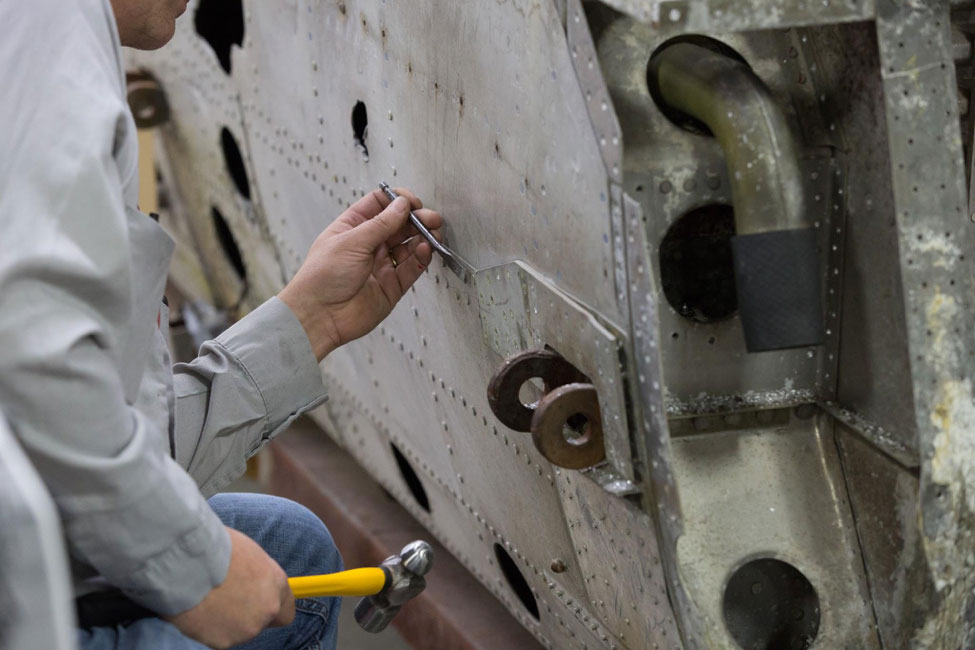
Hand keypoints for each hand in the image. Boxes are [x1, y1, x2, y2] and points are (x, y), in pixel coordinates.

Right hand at [166, 527, 293, 648]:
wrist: (188, 564)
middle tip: (224, 598)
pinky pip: (216, 637)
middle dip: (245, 614)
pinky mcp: (223, 642)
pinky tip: (197, 609)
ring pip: (238, 630)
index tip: (257, 602)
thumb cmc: (217, 549)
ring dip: (226, 620)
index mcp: (277, 585)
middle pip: (260, 622)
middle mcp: (268, 610)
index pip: (286, 610)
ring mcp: (246, 629)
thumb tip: (253, 582)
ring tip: (207, 599)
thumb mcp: (249, 554)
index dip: (270, 607)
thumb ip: (258, 576)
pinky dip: (207, 628)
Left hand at [278, 187, 442, 359]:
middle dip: (416, 219)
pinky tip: (425, 249)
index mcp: (353, 227)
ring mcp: (381, 265)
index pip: (380, 204)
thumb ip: (381, 223)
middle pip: (399, 225)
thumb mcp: (351, 241)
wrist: (320, 316)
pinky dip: (421, 258)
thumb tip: (401, 205)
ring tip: (432, 233)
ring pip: (408, 246)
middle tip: (430, 219)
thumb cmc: (321, 277)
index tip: (411, 202)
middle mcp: (368, 245)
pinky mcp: (391, 286)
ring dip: (422, 238)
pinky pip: (411, 268)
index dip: (397, 200)